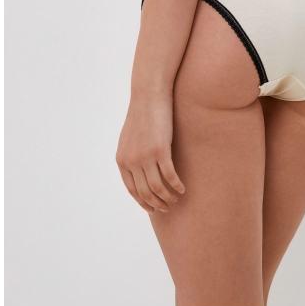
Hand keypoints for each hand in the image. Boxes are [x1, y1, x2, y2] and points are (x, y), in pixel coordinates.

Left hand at [116, 93, 184, 213]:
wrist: (149, 96)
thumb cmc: (142, 115)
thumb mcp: (129, 138)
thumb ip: (130, 155)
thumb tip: (137, 170)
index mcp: (122, 160)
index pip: (132, 190)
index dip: (143, 202)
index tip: (152, 208)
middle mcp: (131, 161)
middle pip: (145, 192)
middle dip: (156, 204)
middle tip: (167, 208)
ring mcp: (145, 157)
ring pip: (158, 188)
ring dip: (168, 197)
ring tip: (176, 199)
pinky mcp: (161, 150)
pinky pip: (170, 176)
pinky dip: (177, 186)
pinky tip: (182, 188)